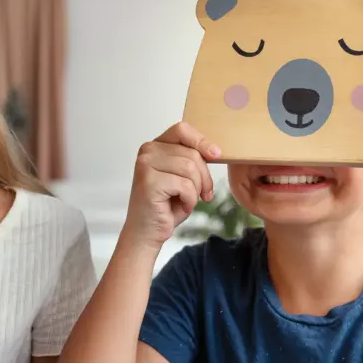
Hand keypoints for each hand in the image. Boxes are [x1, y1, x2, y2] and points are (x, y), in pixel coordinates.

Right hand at [122, 122, 220, 249]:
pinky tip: (180, 205)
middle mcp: (147, 151)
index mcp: (155, 146)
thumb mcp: (182, 176)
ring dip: (196, 189)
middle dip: (204, 176)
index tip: (216, 155)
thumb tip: (214, 151)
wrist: (147, 232)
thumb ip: (191, 159)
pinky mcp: (149, 181)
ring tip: (188, 200)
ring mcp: (146, 165)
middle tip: (203, 194)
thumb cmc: (166, 206)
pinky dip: (189, 199)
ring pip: (190, 168)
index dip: (202, 141)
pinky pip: (185, 185)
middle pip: (191, 153)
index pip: (182, 130)